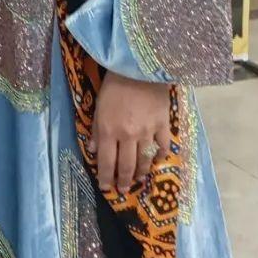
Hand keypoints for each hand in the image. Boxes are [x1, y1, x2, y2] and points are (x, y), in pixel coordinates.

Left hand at [89, 71, 171, 195]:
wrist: (139, 67)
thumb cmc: (114, 86)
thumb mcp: (98, 108)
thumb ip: (97, 131)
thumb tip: (94, 152)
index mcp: (109, 131)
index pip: (107, 163)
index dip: (106, 178)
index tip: (106, 188)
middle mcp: (128, 135)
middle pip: (127, 166)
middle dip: (124, 181)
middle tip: (123, 189)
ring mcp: (148, 131)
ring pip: (146, 160)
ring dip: (142, 173)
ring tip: (139, 179)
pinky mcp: (163, 124)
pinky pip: (163, 146)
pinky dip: (160, 156)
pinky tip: (157, 160)